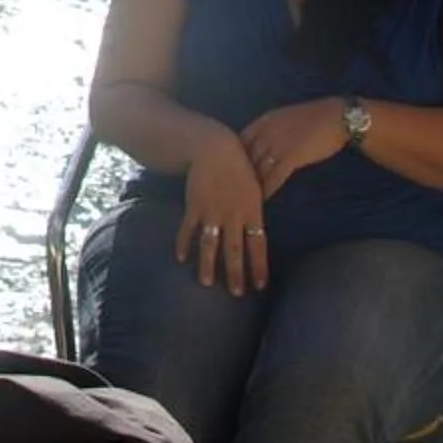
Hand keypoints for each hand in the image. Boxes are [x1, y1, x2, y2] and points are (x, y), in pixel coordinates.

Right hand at [174, 131, 267, 295]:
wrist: (216, 149)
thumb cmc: (240, 166)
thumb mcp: (255, 188)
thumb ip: (255, 212)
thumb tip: (258, 233)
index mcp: (252, 212)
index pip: (258, 245)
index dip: (259, 266)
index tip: (261, 286)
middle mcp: (233, 216)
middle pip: (235, 250)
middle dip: (236, 273)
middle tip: (237, 293)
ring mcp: (212, 212)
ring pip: (211, 244)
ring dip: (209, 265)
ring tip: (207, 283)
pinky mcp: (195, 206)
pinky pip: (188, 229)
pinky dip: (184, 243)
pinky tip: (181, 257)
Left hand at [238, 97, 350, 199]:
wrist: (335, 116)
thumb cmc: (313, 116)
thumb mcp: (283, 117)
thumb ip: (269, 129)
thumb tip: (260, 142)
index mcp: (262, 121)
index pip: (239, 142)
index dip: (233, 157)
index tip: (229, 170)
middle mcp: (265, 133)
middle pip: (245, 158)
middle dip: (237, 174)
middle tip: (233, 189)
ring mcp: (277, 146)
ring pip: (257, 169)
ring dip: (251, 185)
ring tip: (245, 199)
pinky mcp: (291, 158)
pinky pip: (274, 177)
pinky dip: (267, 190)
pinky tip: (263, 199)